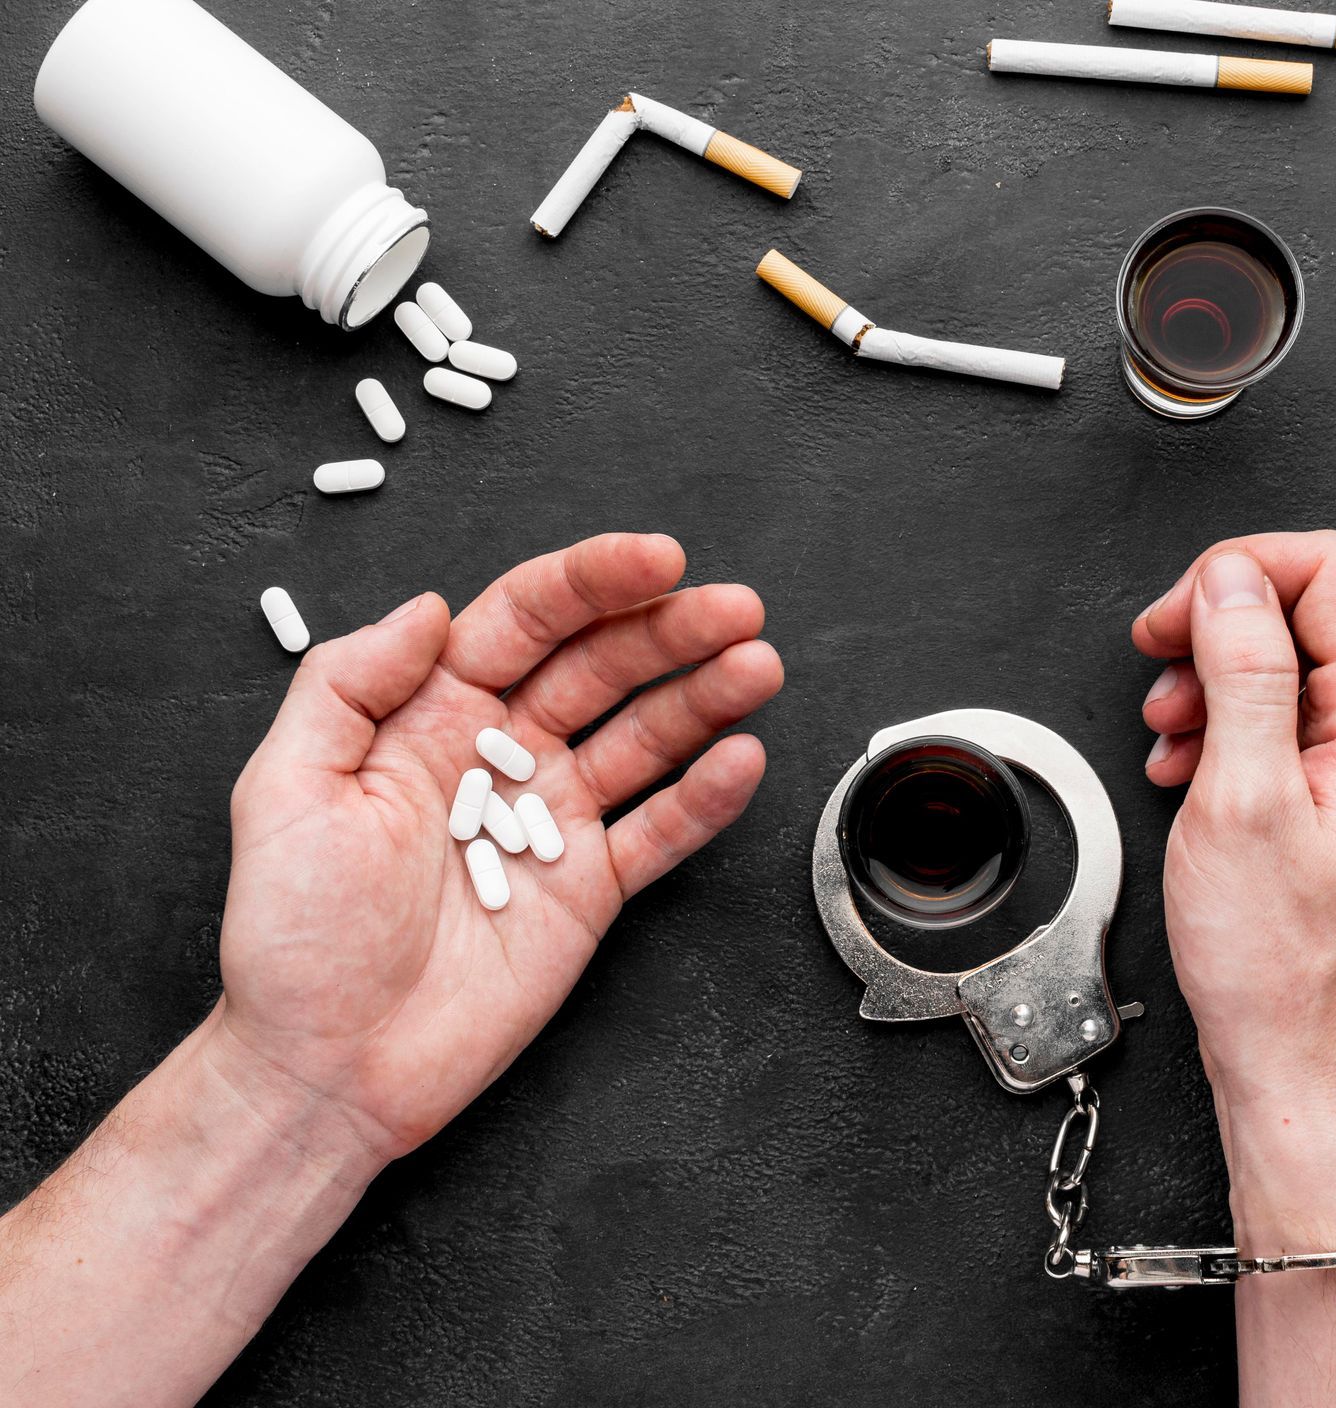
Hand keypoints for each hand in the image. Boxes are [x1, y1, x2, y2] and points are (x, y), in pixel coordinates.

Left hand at [212, 532, 783, 1168]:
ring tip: (759, 666)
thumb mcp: (286, 790)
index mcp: (430, 715)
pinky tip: (741, 759)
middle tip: (736, 608)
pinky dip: (705, 797)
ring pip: (646, 737)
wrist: (328, 1067)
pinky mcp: (591, 889)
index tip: (657, 560)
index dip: (593, 583)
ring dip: (706, 697)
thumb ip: (348, 684)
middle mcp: (502, 755)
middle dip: (672, 630)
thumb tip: (430, 607)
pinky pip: (661, 831)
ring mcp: (553, 820)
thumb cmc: (291, 938)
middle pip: (604, 667)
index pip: (526, 622)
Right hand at [1133, 532, 1335, 1405]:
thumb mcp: (1240, 799)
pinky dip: (1229, 730)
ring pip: (1292, 669)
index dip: (1236, 572)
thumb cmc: (1279, 966)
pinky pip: (1289, 727)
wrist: (1303, 1068)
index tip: (1174, 615)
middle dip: (1218, 627)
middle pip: (1308, 613)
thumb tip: (1231, 580)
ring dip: (1216, 682)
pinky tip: (1190, 768)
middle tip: (1158, 667)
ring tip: (1170, 732)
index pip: (1327, 570)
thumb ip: (1243, 671)